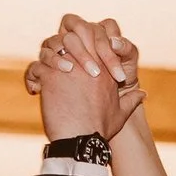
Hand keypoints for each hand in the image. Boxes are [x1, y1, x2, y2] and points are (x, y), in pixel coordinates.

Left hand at [24, 14, 143, 138]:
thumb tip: (143, 94)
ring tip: (43, 74)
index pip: (93, 35)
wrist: (82, 141)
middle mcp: (87, 62)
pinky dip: (32, 76)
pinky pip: (36, 65)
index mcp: (104, 67)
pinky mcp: (51, 76)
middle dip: (60, 41)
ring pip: (50, 46)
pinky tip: (35, 89)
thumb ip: (132, 100)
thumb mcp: (121, 113)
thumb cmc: (100, 129)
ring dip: (45, 58)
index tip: (72, 55)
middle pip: (71, 33)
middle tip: (54, 56)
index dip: (80, 40)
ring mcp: (68, 67)